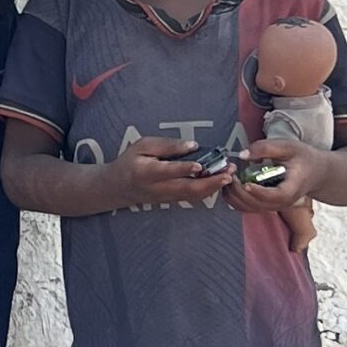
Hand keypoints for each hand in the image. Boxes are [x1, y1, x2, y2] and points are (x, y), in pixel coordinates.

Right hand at [105, 137, 231, 209]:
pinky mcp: (173, 201)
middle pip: (187, 188)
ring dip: (214, 187)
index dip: (184, 168)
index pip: (168, 171)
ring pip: (194, 195)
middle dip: (210, 182)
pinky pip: (194, 197)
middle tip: (227, 173)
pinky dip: (209, 190)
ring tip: (229, 175)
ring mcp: (168, 197)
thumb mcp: (142, 146)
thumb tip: (193, 145)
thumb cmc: (130, 162)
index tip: (200, 165)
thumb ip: (166, 145)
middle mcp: (159, 188)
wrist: (118, 188)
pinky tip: (219, 181)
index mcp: (148, 171)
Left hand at [228, 138, 323, 215]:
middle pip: (258, 205)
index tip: (246, 183)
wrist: (316, 173)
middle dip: (239, 191)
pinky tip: (230, 183)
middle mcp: (283, 202)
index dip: (259, 192)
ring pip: (249, 208)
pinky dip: (235, 198)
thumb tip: (243, 154)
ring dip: (234, 195)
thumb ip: (266, 148)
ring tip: (229, 176)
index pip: (276, 196)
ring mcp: (274, 206)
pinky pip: (247, 207)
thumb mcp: (288, 146)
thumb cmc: (303, 158)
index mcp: (292, 188)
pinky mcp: (266, 205)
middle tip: (231, 173)